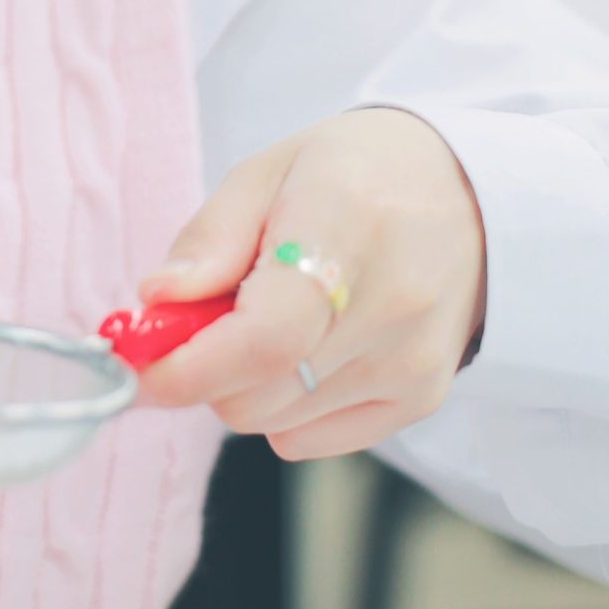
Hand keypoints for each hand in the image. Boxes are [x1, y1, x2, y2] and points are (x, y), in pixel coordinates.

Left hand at [132, 107, 487, 460]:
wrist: (469, 193)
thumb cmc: (356, 174)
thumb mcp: (269, 171)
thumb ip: (209, 238)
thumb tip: (157, 298)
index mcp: (347, 227)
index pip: (264, 339)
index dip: (188, 367)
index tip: (139, 364)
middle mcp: (392, 304)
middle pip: (256, 393)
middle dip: (204, 368)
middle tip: (207, 317)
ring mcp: (412, 360)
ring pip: (275, 421)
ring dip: (245, 384)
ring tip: (272, 318)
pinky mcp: (421, 397)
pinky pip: (309, 438)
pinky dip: (285, 406)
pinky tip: (309, 347)